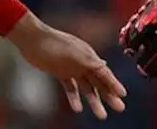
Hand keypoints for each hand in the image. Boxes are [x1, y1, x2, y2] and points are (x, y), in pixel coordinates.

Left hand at [8, 14, 126, 119]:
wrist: (33, 40)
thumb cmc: (55, 44)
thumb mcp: (74, 53)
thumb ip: (89, 60)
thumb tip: (105, 65)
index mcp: (89, 56)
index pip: (105, 73)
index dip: (114, 84)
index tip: (123, 95)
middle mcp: (83, 63)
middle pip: (99, 82)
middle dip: (109, 96)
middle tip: (119, 109)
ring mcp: (72, 68)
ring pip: (87, 88)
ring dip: (94, 101)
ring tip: (102, 116)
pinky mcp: (60, 72)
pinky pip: (71, 88)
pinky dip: (74, 98)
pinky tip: (78, 108)